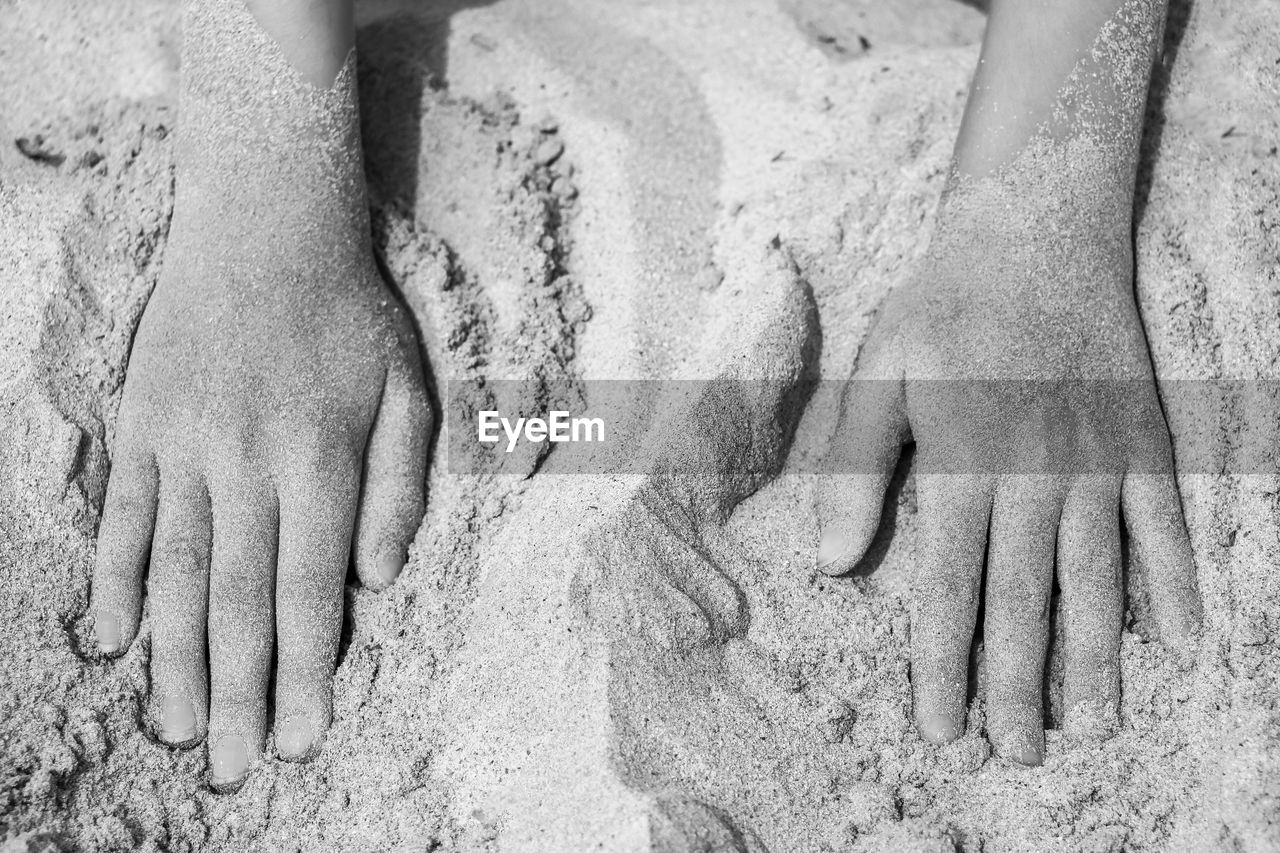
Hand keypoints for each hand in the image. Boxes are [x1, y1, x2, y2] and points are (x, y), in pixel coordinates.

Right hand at [90, 236, 429, 788]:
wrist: (268, 226)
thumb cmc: (353, 315)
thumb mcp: (409, 389)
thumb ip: (400, 488)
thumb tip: (376, 581)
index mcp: (324, 458)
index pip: (312, 588)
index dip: (306, 670)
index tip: (303, 737)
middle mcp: (249, 461)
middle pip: (241, 599)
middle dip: (238, 692)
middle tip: (232, 769)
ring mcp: (186, 444)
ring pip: (177, 571)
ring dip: (174, 657)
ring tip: (176, 729)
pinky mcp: (141, 425)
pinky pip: (124, 515)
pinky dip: (117, 579)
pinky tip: (115, 640)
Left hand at [815, 198, 1200, 763]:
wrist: (1035, 230)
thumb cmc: (943, 307)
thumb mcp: (879, 371)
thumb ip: (855, 465)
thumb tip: (829, 561)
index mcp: (961, 462)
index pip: (948, 587)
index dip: (943, 664)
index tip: (941, 728)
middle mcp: (1033, 473)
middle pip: (1025, 599)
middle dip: (1017, 684)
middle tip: (1014, 756)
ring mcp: (1097, 460)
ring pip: (1097, 577)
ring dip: (1096, 656)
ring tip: (1092, 725)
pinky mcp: (1142, 440)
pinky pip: (1163, 523)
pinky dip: (1173, 582)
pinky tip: (1178, 641)